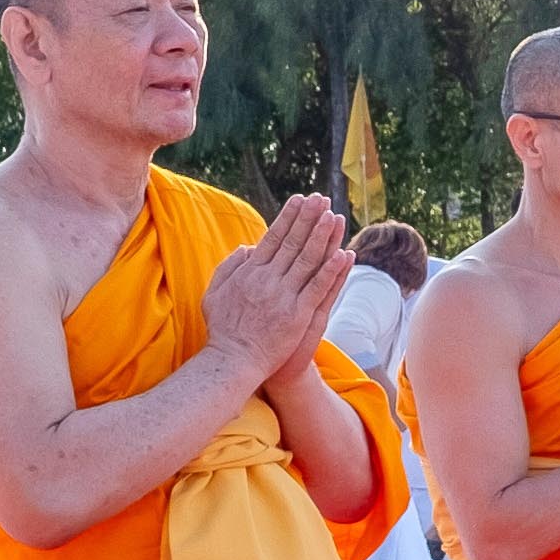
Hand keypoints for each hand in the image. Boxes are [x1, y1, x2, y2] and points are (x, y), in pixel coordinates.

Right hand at [200, 196, 352, 389]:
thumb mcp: (216, 292)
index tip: (300, 200)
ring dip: (322, 236)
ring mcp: (285, 297)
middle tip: (321, 199)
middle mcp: (268, 280)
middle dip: (308, 218)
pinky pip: (319, 288)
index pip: (273, 237)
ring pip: (308, 260)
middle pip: (293, 243)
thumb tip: (248, 247)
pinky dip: (332, 270)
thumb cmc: (224, 328)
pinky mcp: (299, 314)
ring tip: (334, 216)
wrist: (234, 360)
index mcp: (250, 272)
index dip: (288, 217)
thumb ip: (230, 267)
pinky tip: (344, 254)